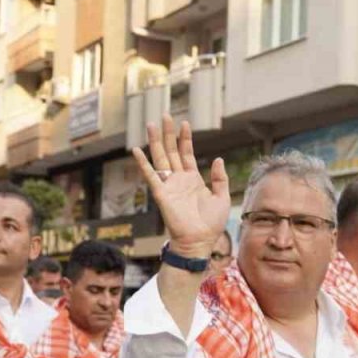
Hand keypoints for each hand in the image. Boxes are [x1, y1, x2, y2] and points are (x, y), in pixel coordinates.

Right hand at [131, 115, 230, 255]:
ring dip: (156, 141)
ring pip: (160, 158)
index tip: (184, 123)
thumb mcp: (222, 197)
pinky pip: (150, 175)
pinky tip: (136, 150)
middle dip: (168, 133)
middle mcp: (179, 180)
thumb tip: (218, 158)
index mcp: (193, 179)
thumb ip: (220, 178)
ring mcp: (169, 186)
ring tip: (151, 124)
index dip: (185, 139)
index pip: (186, 154)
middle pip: (171, 151)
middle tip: (164, 115)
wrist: (199, 241)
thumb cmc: (211, 224)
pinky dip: (143, 163)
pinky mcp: (161, 194)